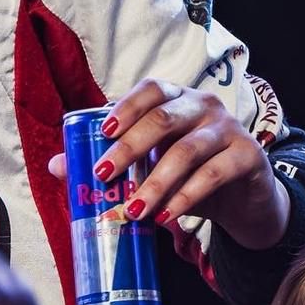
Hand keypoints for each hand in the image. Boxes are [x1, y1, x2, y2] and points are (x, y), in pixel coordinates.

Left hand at [48, 79, 288, 249]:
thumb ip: (108, 159)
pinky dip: (185, 197)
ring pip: (186, 151)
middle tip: (103, 175)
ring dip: (155, 182)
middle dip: (129, 148)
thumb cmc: (187, 172)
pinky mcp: (249, 155)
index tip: (103, 132)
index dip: (125, 107)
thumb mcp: (150, 164)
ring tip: (133, 209)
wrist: (243, 199)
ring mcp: (228, 127)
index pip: (149, 89)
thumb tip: (55, 166)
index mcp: (175, 96)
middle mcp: (202, 103)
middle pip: (162, 118)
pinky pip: (213, 174)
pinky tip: (165, 216)